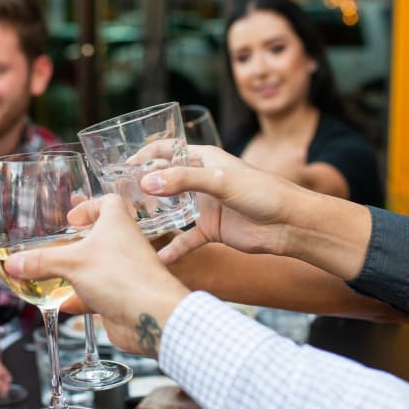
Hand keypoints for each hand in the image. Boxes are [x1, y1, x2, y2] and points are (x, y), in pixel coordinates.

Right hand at [7, 195, 189, 356]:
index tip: (72, 217)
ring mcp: (123, 272)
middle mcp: (123, 244)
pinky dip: (78, 298)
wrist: (151, 316)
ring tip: (49, 272)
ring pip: (96, 267)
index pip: (107, 202)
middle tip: (55, 244)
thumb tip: (12, 262)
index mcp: (117, 223)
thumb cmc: (121, 277)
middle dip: (76, 241)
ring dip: (75, 270)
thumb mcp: (72, 263)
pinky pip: (96, 294)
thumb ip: (41, 261)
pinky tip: (60, 304)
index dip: (89, 206)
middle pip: (99, 236)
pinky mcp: (120, 297)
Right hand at [139, 146, 310, 262]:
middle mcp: (202, 180)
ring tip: (130, 226)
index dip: (145, 155)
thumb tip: (147, 181)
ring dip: (153, 218)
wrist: (290, 224)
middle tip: (118, 197)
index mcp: (205, 159)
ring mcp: (206, 206)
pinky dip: (173, 248)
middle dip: (143, 188)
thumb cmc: (263, 192)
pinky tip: (159, 257)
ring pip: (172, 211)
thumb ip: (184, 180)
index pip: (168, 150)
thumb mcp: (221, 181)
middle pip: (165, 180)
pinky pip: (186, 239)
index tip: (123, 167)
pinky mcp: (211, 230)